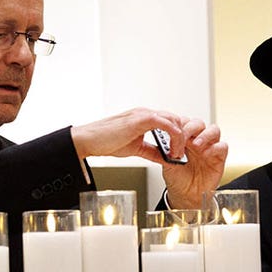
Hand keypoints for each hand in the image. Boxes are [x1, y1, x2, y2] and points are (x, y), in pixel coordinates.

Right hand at [70, 108, 188, 161]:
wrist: (89, 141)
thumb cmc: (107, 142)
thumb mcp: (136, 149)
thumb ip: (152, 152)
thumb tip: (166, 158)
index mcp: (144, 118)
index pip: (170, 122)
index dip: (178, 136)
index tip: (179, 151)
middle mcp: (146, 113)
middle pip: (175, 119)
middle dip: (182, 137)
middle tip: (181, 154)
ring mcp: (143, 114)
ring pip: (174, 120)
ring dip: (180, 138)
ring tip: (177, 154)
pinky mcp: (141, 119)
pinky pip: (166, 124)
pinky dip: (174, 137)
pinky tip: (172, 151)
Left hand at [162, 119, 228, 208]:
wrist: (185, 196)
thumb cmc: (177, 179)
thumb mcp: (167, 163)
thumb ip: (166, 151)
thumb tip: (161, 140)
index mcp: (185, 140)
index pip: (186, 122)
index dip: (180, 124)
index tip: (173, 130)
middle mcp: (198, 141)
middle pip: (199, 123)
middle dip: (191, 127)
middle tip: (183, 135)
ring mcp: (210, 148)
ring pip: (214, 130)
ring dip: (205, 135)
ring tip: (196, 144)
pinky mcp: (219, 158)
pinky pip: (222, 146)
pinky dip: (214, 148)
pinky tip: (205, 154)